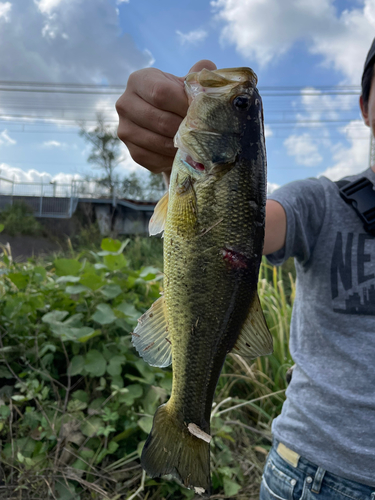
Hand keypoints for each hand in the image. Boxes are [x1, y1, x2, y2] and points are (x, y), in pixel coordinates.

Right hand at [116, 60, 216, 174]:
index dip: (184, 105)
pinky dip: (173, 159)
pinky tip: (184, 154)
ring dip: (181, 145)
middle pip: (160, 120)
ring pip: (159, 142)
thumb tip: (207, 67)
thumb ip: (197, 78)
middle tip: (203, 132)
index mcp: (138, 81)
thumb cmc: (178, 100)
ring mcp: (125, 130)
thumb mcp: (186, 85)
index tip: (201, 112)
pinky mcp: (132, 152)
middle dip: (185, 128)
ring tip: (196, 143)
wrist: (166, 124)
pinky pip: (155, 159)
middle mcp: (125, 104)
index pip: (161, 94)